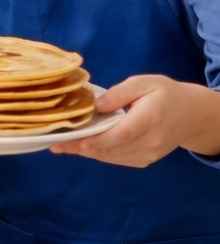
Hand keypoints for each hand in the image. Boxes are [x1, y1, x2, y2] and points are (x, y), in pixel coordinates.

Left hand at [51, 74, 219, 165]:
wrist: (191, 115)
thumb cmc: (165, 94)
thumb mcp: (144, 83)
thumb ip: (119, 93)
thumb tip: (96, 106)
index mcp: (150, 119)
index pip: (119, 134)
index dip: (94, 140)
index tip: (70, 141)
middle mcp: (150, 141)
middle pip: (110, 148)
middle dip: (79, 147)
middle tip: (53, 143)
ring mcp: (148, 154)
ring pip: (109, 156)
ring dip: (85, 151)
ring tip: (61, 144)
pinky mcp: (145, 160)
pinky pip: (115, 159)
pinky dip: (98, 153)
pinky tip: (82, 146)